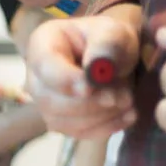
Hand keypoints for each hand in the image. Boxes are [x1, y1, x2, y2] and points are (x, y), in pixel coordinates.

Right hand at [26, 14, 138, 138]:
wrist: (114, 56)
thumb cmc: (110, 39)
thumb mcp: (113, 32)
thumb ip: (105, 45)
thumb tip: (94, 69)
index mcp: (42, 45)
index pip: (45, 67)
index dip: (66, 81)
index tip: (92, 87)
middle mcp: (36, 77)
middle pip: (50, 100)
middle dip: (89, 103)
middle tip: (123, 97)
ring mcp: (45, 102)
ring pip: (62, 122)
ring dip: (100, 117)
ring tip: (128, 101)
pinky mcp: (61, 121)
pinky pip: (77, 132)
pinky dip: (105, 128)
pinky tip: (128, 115)